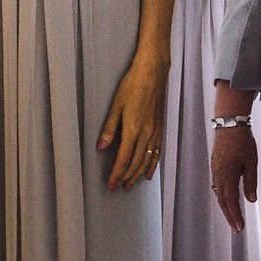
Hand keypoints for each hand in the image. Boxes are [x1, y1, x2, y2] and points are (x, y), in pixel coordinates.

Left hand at [97, 59, 166, 191]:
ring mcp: (155, 131)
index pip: (123, 159)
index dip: (116, 174)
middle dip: (126, 178)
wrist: (153, 72)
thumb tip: (100, 147)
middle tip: (118, 188)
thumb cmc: (133, 85)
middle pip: (136, 163)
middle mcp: (146, 133)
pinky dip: (152, 164)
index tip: (110, 184)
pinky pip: (157, 151)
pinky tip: (149, 172)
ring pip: (147, 160)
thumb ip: (109, 128)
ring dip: (138, 174)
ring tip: (131, 185)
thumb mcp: (116, 105)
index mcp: (133, 129)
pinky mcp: (160, 127)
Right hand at [209, 127, 257, 231]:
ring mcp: (215, 170)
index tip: (239, 228)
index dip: (235, 216)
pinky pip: (217, 185)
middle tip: (236, 228)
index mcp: (227, 176)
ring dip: (225, 207)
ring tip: (232, 216)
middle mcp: (218, 176)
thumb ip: (250, 182)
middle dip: (230, 215)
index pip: (230, 202)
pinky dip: (222, 196)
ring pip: (219, 194)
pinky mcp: (215, 165)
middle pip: (222, 201)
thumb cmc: (242, 141)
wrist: (229, 124)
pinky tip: (227, 198)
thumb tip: (250, 199)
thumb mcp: (251, 162)